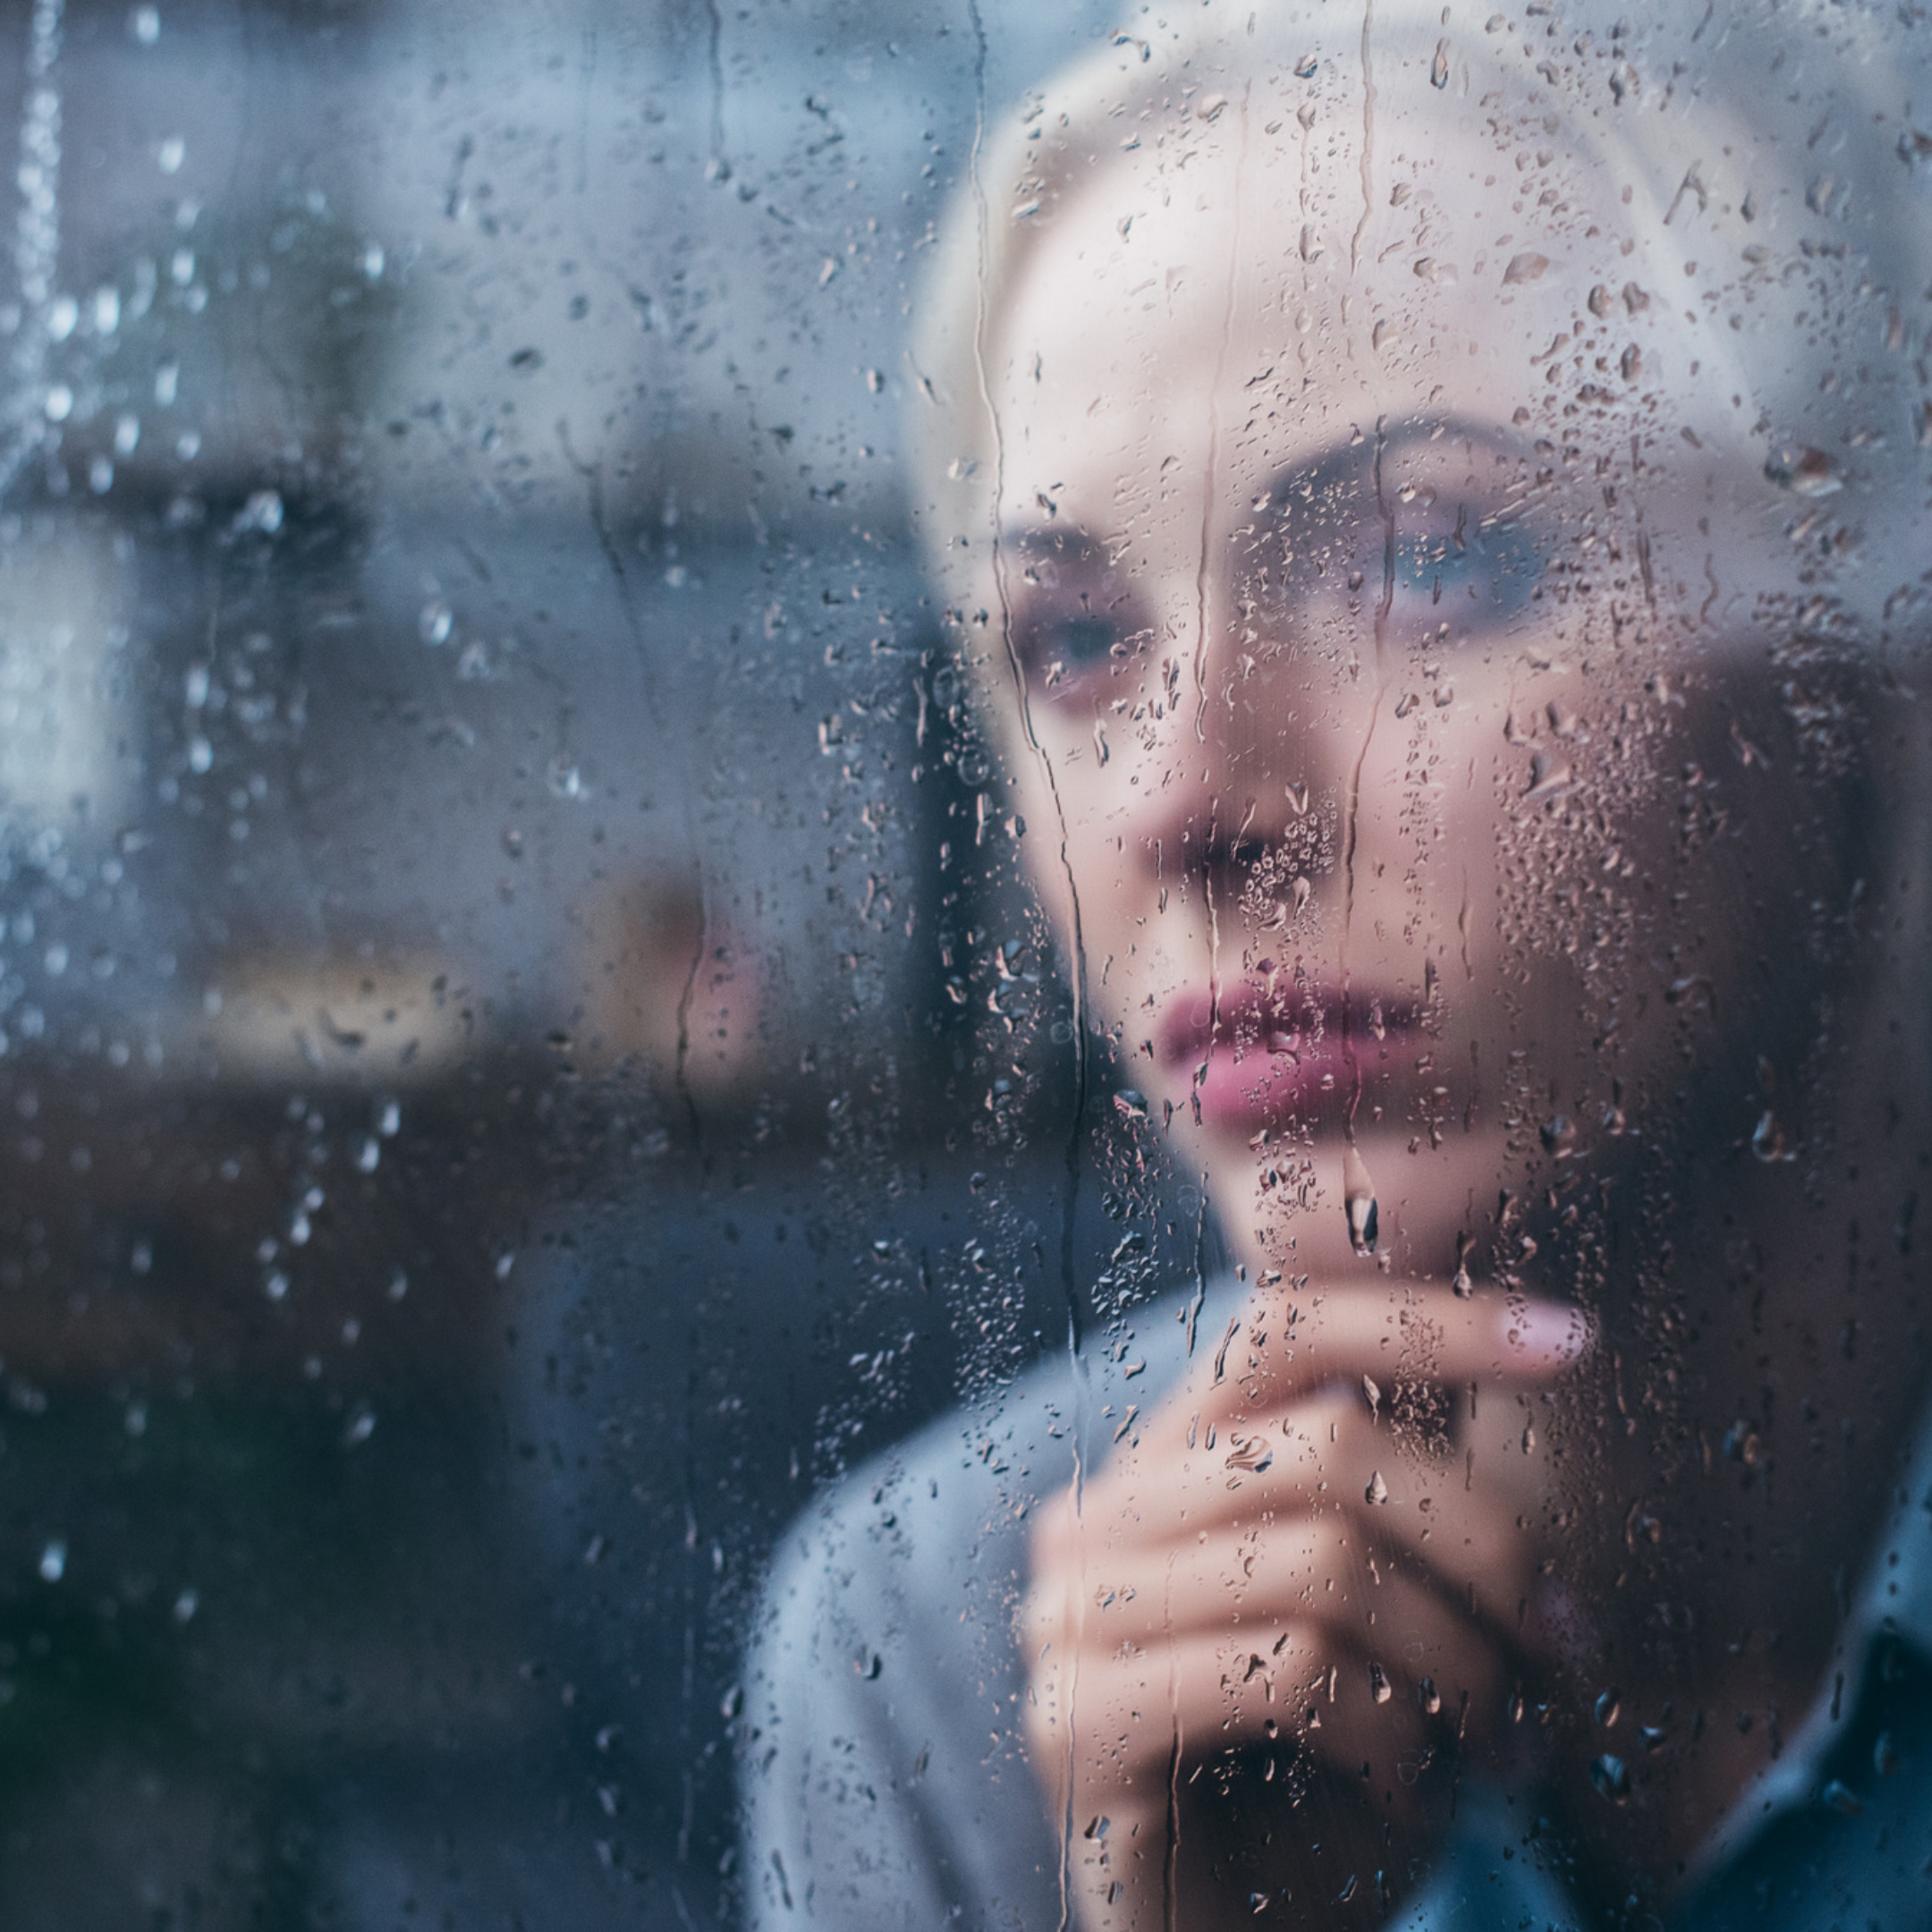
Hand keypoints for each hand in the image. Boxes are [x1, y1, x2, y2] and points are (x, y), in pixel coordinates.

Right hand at [1020, 1284, 1587, 1929]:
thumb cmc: (1317, 1780)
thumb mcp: (1376, 1614)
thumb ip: (1398, 1489)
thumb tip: (1516, 1340)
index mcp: (1161, 1465)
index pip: (1281, 1330)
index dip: (1426, 1319)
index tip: (1572, 1339)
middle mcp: (1097, 1517)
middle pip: (1326, 1443)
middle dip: (1486, 1539)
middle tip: (1565, 1644)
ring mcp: (1072, 1614)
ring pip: (1322, 1559)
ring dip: (1460, 1660)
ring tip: (1508, 1741)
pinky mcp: (1079, 1722)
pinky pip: (1288, 1672)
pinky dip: (1394, 1733)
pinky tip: (1414, 1787)